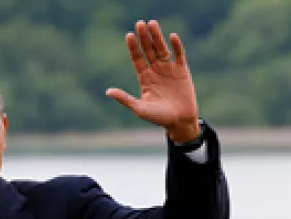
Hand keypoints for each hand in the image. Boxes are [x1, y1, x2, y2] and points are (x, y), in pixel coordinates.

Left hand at [106, 20, 200, 142]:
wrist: (179, 121)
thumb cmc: (158, 117)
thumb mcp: (139, 108)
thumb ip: (125, 99)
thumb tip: (108, 91)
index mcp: (144, 78)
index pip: (137, 59)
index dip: (133, 48)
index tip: (129, 35)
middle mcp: (155, 71)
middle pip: (148, 50)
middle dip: (144, 38)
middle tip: (139, 24)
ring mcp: (169, 70)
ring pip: (162, 49)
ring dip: (157, 37)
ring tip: (152, 24)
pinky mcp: (182, 71)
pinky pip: (179, 55)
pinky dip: (176, 46)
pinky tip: (172, 36)